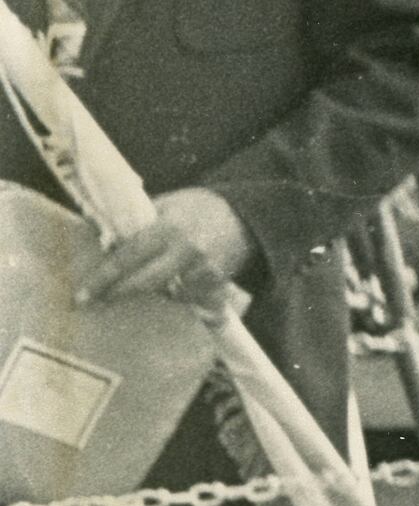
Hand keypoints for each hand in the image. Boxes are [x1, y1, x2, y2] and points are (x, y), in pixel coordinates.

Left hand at [85, 189, 252, 309]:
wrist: (249, 216)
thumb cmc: (200, 207)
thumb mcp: (168, 204)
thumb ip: (139, 222)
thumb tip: (105, 243)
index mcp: (170, 227)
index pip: (127, 257)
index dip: (102, 278)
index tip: (83, 295)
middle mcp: (186, 250)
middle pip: (143, 283)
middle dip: (116, 293)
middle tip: (96, 301)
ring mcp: (203, 269)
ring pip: (165, 295)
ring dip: (150, 293)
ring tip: (140, 288)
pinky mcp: (216, 283)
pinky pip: (187, 298)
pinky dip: (176, 295)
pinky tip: (174, 287)